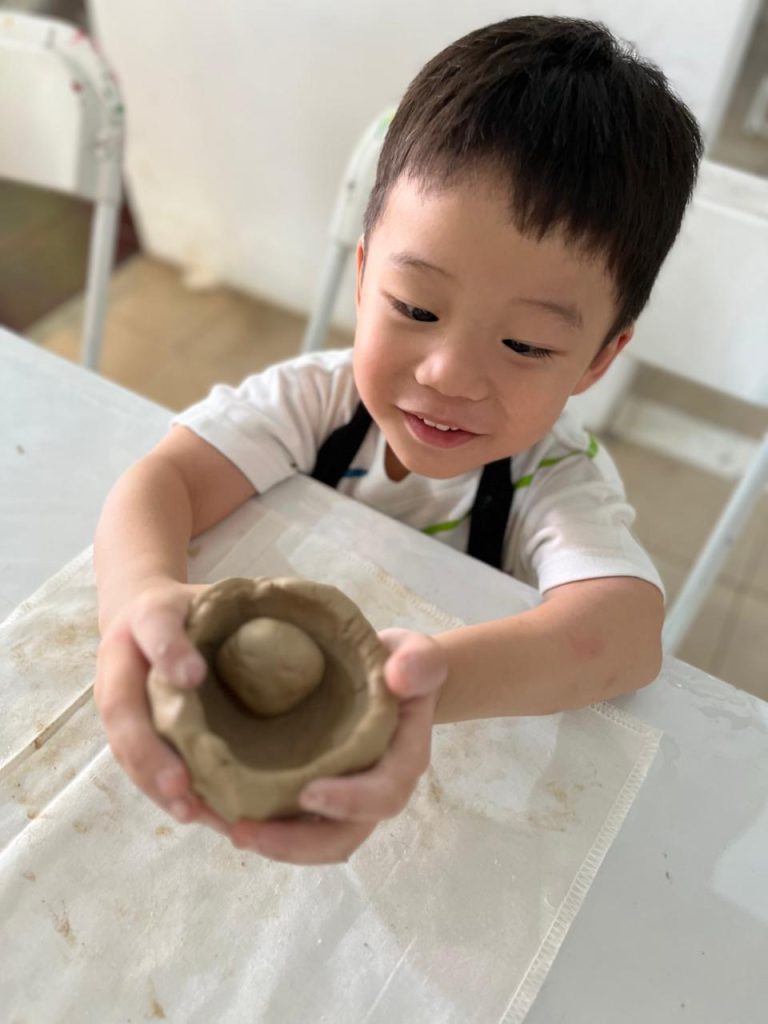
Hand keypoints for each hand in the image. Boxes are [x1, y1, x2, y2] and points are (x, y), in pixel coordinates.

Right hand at [94, 579, 230, 833]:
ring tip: (191, 812)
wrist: (142, 620)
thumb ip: (229, 605)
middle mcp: (121, 671)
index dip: (170, 652)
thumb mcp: (206, 595)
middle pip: (124, 716)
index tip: (194, 675)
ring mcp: (124, 710)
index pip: (154, 630)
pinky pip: (146, 769)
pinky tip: (203, 817)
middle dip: (151, 754)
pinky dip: (171, 795)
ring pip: (130, 754)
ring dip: (157, 786)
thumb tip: (277, 618)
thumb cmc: (187, 611)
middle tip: (181, 783)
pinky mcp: (136, 738)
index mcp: (143, 622)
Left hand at [229, 628, 447, 864]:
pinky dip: (252, 822)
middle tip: (244, 832)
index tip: (308, 793)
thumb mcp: (417, 653)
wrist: (389, 676)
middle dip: (293, 844)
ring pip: (308, 841)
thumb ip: (419, 661)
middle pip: (340, 838)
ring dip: (264, 842)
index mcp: (402, 761)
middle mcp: (371, 792)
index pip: (384, 793)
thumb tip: (399, 676)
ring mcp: (340, 800)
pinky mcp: (311, 795)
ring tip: (217, 824)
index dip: (350, 800)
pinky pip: (285, 823)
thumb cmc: (403, 665)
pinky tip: (211, 807)